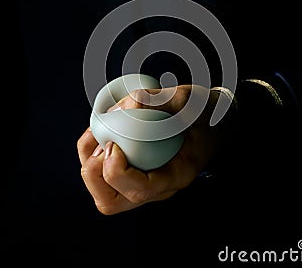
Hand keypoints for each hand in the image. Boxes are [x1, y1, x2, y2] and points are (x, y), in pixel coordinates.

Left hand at [77, 85, 223, 214]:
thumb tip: (130, 102)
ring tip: (98, 134)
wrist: (211, 123)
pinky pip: (103, 179)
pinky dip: (91, 157)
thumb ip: (162, 100)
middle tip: (104, 143)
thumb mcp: (190, 101)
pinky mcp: (136, 173)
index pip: (140, 190)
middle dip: (95, 175)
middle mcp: (158, 187)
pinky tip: (97, 132)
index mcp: (177, 174)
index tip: (114, 144)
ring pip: (103, 194)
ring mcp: (145, 181)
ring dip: (89, 164)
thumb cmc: (203, 114)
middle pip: (111, 202)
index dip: (117, 171)